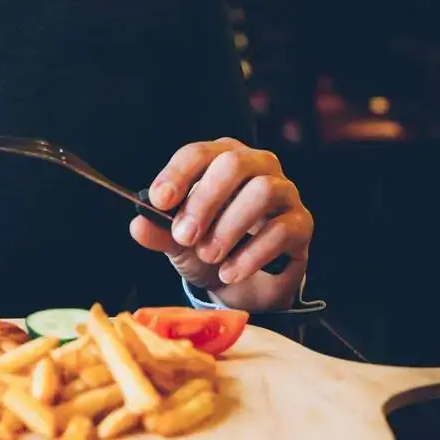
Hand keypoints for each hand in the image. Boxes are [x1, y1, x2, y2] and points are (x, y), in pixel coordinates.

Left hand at [128, 138, 312, 312]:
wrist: (244, 286)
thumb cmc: (212, 250)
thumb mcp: (179, 244)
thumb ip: (160, 232)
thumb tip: (138, 225)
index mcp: (222, 160)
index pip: (200, 153)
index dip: (178, 174)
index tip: (159, 201)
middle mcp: (257, 167)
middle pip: (234, 164)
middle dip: (205, 200)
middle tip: (185, 235)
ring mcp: (284, 192)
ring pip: (262, 191)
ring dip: (229, 227)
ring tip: (209, 255)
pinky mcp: (301, 223)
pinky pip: (282, 229)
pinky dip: (251, 254)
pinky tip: (230, 271)